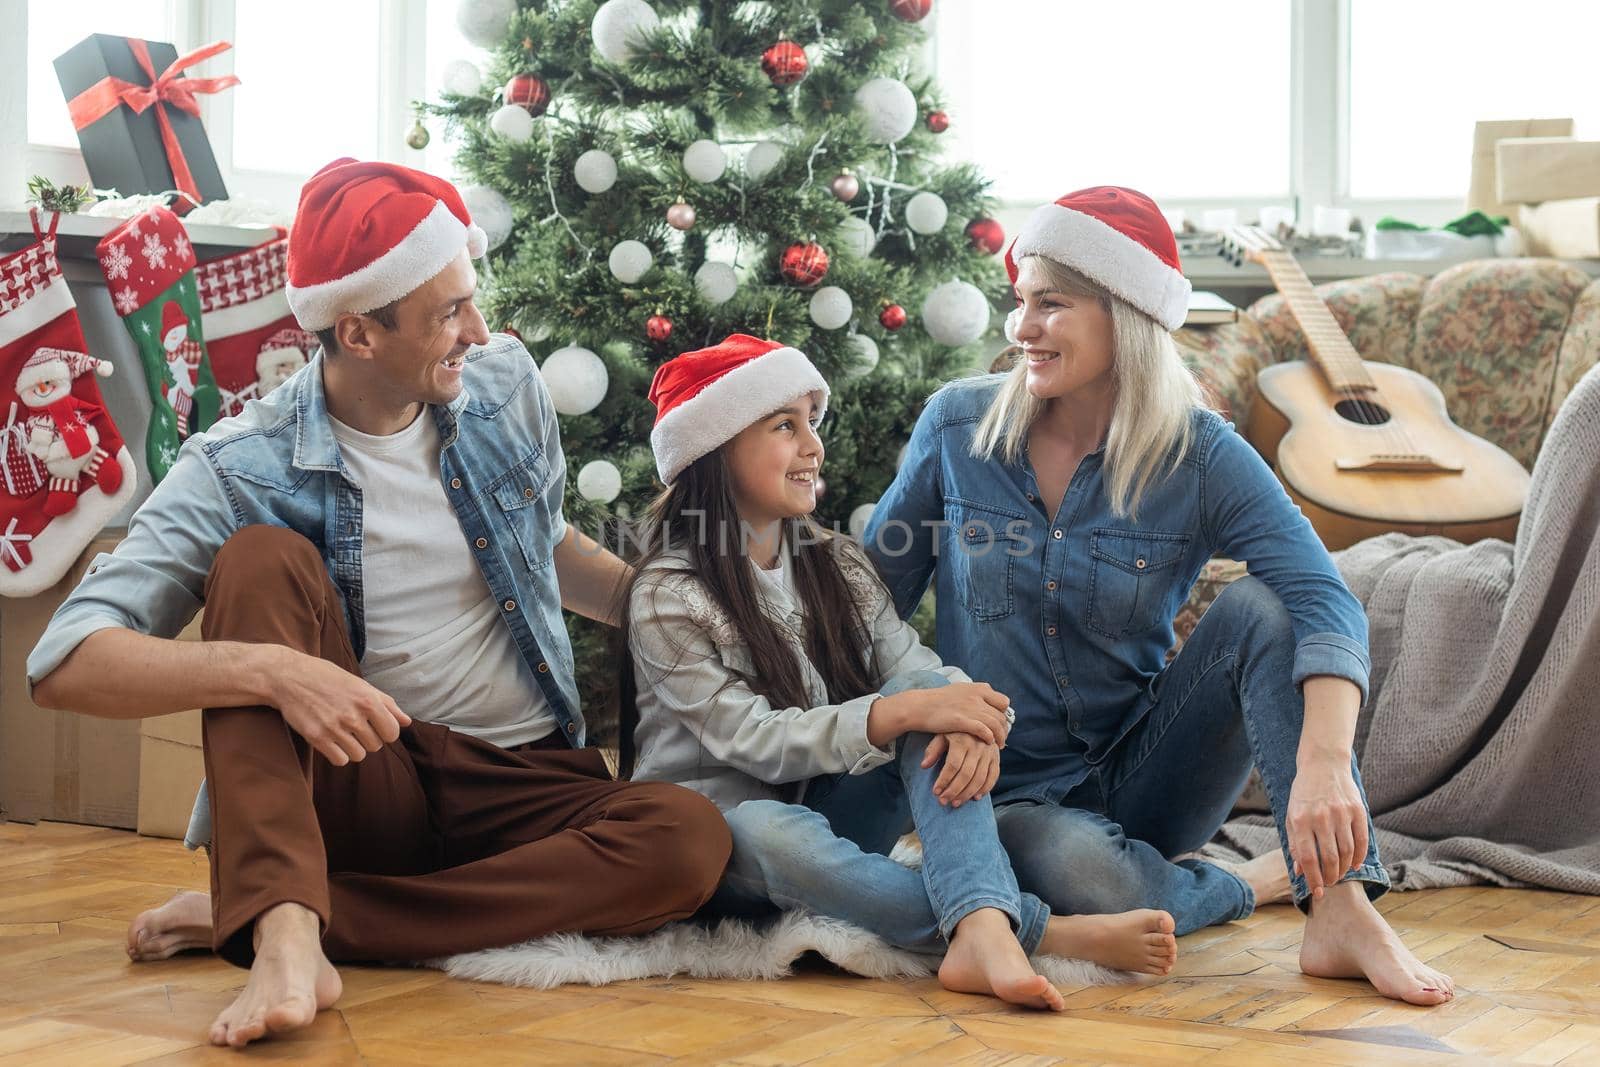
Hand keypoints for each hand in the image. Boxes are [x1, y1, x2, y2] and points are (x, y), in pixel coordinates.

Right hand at [262, 646, 411, 765]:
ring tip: (342, 733)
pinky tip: (332, 741)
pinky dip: (338, 754)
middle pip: (376, 746)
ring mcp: (335, 728)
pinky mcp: (317, 738)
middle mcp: (353, 715)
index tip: (375, 726)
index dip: (386, 732)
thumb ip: (386, 704)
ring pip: (359, 755)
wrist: (289, 677)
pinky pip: (340, 760)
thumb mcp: (360, 684)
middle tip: (354, 726)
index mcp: (368, 700)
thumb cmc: (328, 678)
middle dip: (368, 738)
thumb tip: (406, 722)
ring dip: (353, 747)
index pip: (392, 733)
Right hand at [883, 682, 1011, 745]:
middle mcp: (977, 696)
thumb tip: (989, 701)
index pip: (1003, 702)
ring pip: (995, 724)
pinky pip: (984, 731)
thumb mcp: (960, 690)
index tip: (999, 723)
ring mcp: (970, 708)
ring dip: (1000, 737)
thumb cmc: (938, 700)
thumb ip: (976, 694)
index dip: (1002, 714)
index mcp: (978, 688)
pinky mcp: (962, 721)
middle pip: (1001, 715)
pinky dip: (989, 737)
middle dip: (1003, 729)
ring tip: (998, 745)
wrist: (919, 706)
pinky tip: (987, 742)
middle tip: (1001, 738)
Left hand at [921, 732, 1000, 806]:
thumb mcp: (942, 734)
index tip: (935, 792)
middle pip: (966, 774)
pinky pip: (993, 776)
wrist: (978, 721)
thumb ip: (933, 749)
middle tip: (943, 802)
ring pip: (980, 778)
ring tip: (955, 803)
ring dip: (967, 794)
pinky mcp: (996, 758)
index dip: (944, 780)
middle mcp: (977, 746)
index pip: (953, 765)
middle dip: (954, 791)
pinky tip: (975, 798)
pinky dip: (985, 789)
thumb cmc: (954, 731)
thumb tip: (924, 766)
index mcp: (962, 740)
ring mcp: (989, 753)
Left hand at [1285, 754, 1368, 898]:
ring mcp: (1341, 813)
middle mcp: (1321, 817)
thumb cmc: (1304, 793)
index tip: (1317, 891)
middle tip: (1329, 884)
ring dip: (1344, 869)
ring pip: (1347, 852)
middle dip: (1330, 877)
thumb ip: (1295, 843)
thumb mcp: (1291, 815)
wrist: (1323, 763)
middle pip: (1329, 858)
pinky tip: (1354, 865)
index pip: (1308, 858)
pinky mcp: (1357, 810)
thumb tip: (1299, 871)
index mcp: (1300, 820)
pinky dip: (1359, 856)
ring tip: (1339, 876)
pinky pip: (1361, 840)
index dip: (1313, 879)